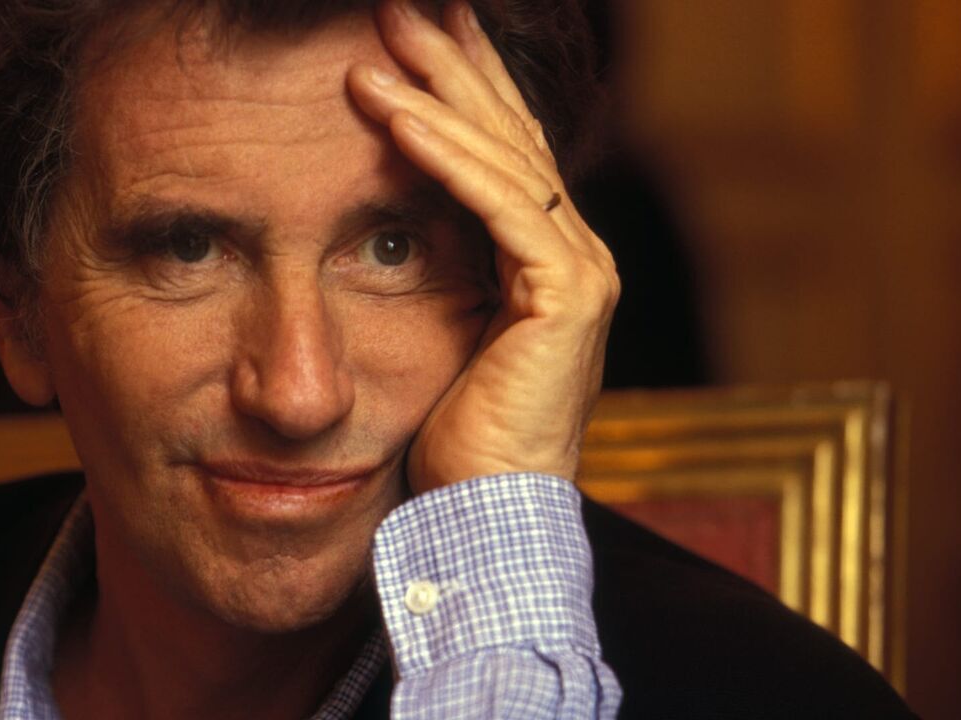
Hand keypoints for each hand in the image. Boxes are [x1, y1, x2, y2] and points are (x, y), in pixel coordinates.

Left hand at [347, 0, 618, 491]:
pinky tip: (391, 112)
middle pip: (508, 133)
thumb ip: (442, 270)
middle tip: (402, 4)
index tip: (415, 37)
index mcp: (546, 260)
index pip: (502, 152)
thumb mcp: (442, 332)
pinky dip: (443, 156)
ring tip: (382, 33)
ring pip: (502, 156)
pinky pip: (497, 206)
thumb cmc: (456, 438)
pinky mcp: (564, 295)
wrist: (490, 516)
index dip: (461, 88)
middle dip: (454, 62)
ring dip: (438, 90)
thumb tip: (391, 223)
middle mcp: (574, 253)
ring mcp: (578, 270)